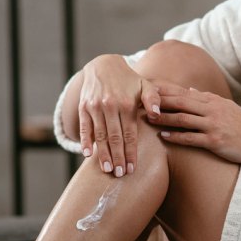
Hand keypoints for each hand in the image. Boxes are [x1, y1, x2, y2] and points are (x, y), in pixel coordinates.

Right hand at [76, 54, 162, 175]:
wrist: (103, 65)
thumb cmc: (129, 80)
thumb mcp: (146, 85)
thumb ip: (153, 99)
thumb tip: (157, 114)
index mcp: (127, 104)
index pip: (130, 134)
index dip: (131, 153)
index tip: (133, 168)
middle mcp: (110, 106)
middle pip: (115, 138)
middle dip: (117, 158)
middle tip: (120, 174)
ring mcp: (95, 107)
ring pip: (100, 135)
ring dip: (103, 154)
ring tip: (107, 169)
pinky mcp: (83, 107)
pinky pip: (85, 127)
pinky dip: (85, 141)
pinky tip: (87, 155)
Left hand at [152, 83, 240, 164]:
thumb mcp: (227, 107)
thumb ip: (208, 99)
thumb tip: (191, 90)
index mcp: (213, 100)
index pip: (184, 92)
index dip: (165, 91)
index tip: (147, 89)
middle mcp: (212, 110)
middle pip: (180, 102)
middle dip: (159, 101)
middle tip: (140, 102)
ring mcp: (213, 125)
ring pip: (183, 119)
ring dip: (164, 118)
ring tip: (148, 118)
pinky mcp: (214, 140)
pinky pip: (191, 138)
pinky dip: (175, 136)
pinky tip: (163, 136)